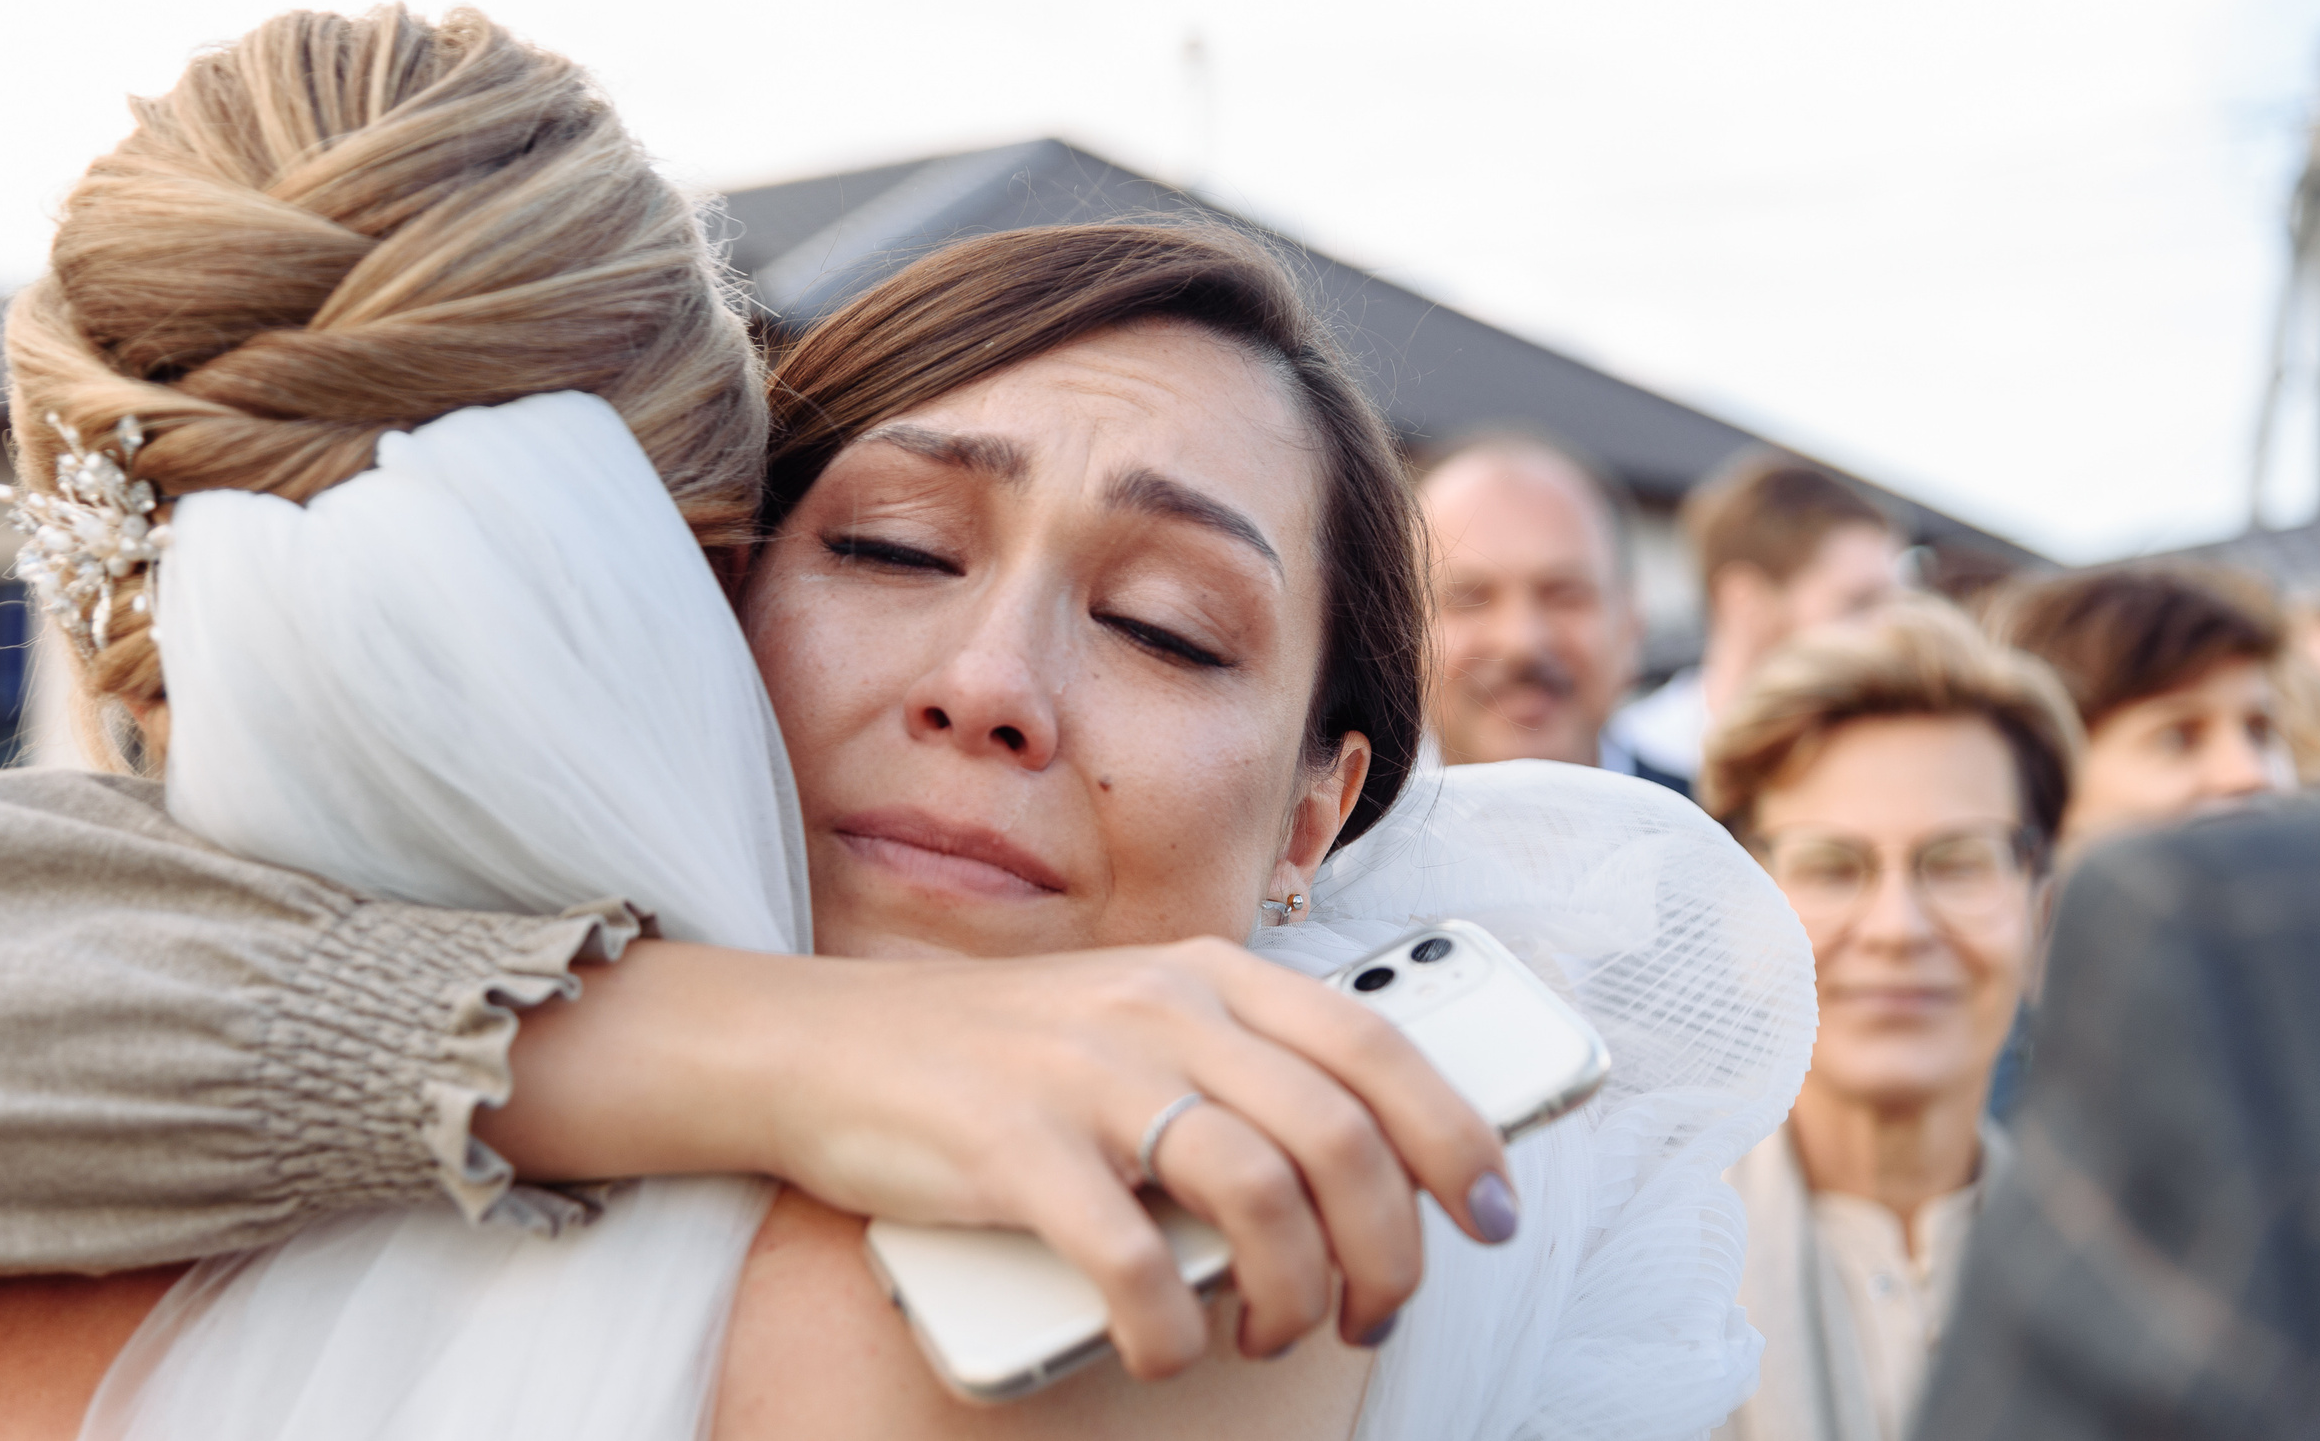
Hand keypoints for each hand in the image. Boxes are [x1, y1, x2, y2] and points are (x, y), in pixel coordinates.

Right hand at [478, 939, 1512, 1377]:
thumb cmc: (997, 1056)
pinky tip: (1164, 1346)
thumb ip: (1234, 1069)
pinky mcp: (1010, 1145)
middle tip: (1377, 1314)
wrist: (823, 1045)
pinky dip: (1171, 1326)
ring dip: (1294, 1295)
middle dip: (1389, 1249)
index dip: (1459, 1138)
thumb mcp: (1131, 1025)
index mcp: (1206, 974)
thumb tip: (1360, 1174)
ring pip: (1258, 1198)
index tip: (1496, 1216)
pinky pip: (1130, 1258)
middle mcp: (1160, 1009)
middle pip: (1337, 1137)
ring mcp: (1086, 1074)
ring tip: (1269, 1336)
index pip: (1375, 1049)